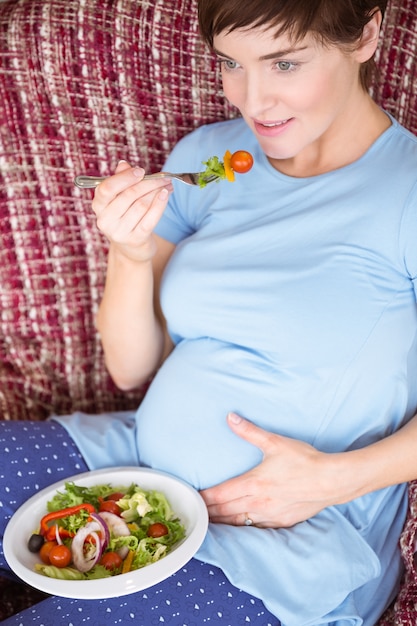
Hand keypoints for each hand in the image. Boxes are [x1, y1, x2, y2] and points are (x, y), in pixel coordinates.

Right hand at [92, 160, 172, 261]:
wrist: (130, 250)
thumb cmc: (125, 218)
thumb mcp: (119, 200)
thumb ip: (120, 181)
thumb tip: (124, 164)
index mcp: (98, 206)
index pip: (107, 188)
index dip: (125, 178)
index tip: (141, 171)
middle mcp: (105, 220)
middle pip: (129, 195)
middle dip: (149, 183)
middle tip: (163, 177)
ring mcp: (119, 232)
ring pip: (142, 205)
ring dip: (157, 192)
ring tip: (167, 186)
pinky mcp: (135, 240)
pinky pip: (150, 219)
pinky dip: (160, 204)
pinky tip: (166, 195)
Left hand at [200, 413, 338, 527]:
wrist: (331, 480)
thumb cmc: (304, 460)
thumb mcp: (275, 442)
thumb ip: (249, 432)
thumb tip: (231, 417)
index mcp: (253, 484)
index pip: (219, 495)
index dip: (202, 498)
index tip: (191, 499)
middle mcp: (257, 503)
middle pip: (224, 512)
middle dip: (208, 513)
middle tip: (194, 513)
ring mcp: (269, 515)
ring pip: (238, 523)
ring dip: (222, 523)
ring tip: (208, 523)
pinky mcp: (281, 522)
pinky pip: (255, 528)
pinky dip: (242, 528)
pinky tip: (237, 527)